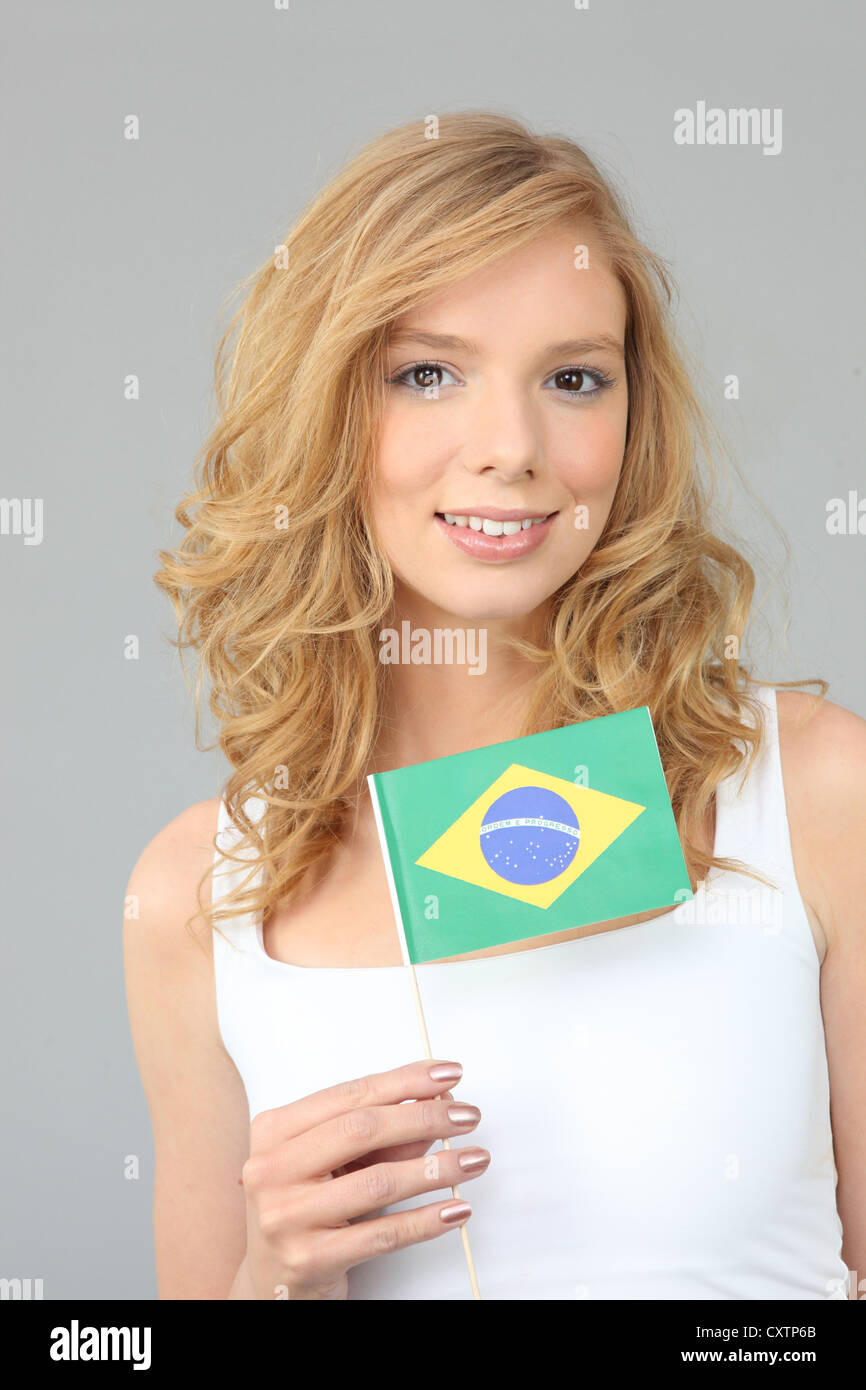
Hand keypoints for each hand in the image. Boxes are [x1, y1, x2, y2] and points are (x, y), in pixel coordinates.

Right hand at [240, 1058, 487, 1298]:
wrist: (271, 1280)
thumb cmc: (304, 1207)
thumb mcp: (334, 1162)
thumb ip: (380, 1134)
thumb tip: (436, 1106)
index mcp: (274, 1130)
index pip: (351, 1095)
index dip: (405, 1081)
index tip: (447, 1074)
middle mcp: (271, 1169)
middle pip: (363, 1130)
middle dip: (425, 1117)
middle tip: (468, 1116)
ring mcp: (286, 1216)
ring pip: (378, 1182)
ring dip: (437, 1168)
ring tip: (474, 1160)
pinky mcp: (309, 1259)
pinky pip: (382, 1235)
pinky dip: (426, 1220)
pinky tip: (455, 1210)